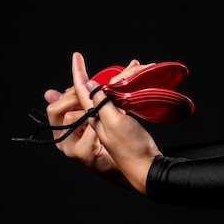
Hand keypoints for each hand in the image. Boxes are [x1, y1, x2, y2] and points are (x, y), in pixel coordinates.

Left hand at [70, 52, 162, 193]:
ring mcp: (105, 123)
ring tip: (134, 71)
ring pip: (102, 95)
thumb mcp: (114, 123)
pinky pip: (111, 101)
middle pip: (90, 92)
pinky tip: (128, 84)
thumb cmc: (131, 149)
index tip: (76, 56)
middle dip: (102, 78)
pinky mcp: (116, 124)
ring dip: (114, 81)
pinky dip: (119, 90)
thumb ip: (100, 103)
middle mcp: (94, 121)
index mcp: (90, 120)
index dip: (79, 73)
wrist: (146, 167)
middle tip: (125, 70)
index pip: (80, 92)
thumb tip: (89, 84)